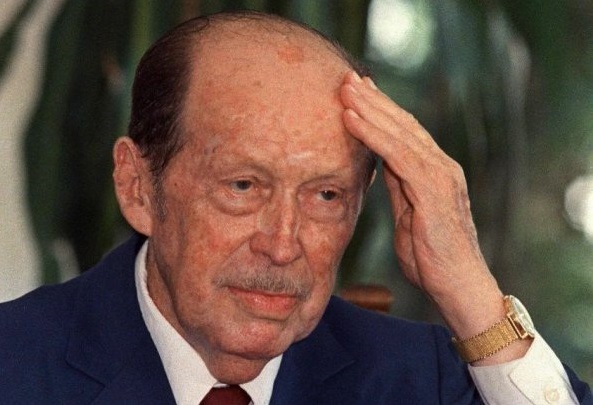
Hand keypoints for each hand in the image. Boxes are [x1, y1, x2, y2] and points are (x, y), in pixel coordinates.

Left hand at [340, 71, 529, 362]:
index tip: (357, 93)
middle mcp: (441, 166)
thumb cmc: (431, 256)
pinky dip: (374, 134)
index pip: (405, 133)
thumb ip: (397, 186)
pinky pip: (399, 154)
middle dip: (374, 100)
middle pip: (403, 124)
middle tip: (347, 78)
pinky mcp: (435, 190)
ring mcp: (441, 176)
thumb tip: (378, 163)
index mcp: (434, 172)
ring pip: (401, 132)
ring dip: (370, 109)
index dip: (380, 110)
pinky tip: (352, 119)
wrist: (458, 286)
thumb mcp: (407, 214)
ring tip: (345, 89)